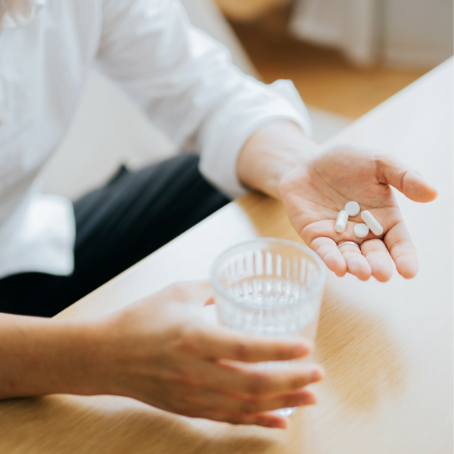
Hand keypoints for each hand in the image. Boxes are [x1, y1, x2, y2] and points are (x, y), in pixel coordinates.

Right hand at [96, 281, 322, 428]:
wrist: (104, 355)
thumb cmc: (140, 319)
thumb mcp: (178, 292)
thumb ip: (213, 289)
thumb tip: (238, 285)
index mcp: (195, 336)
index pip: (248, 348)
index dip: (281, 350)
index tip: (306, 348)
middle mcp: (197, 370)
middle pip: (255, 383)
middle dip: (292, 381)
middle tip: (318, 375)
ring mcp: (193, 394)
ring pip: (247, 406)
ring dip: (282, 403)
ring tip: (309, 398)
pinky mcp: (189, 407)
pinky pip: (229, 418)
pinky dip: (257, 420)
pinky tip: (279, 420)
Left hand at [238, 121, 436, 281]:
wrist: (308, 161)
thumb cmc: (347, 162)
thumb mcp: (379, 163)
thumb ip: (404, 177)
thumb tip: (433, 193)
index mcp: (384, 219)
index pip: (398, 243)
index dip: (404, 258)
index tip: (409, 272)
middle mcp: (363, 232)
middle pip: (374, 254)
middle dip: (378, 265)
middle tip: (382, 274)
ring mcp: (338, 236)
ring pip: (349, 256)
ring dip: (355, 265)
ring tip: (362, 272)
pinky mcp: (315, 235)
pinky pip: (324, 250)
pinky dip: (331, 258)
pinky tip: (338, 267)